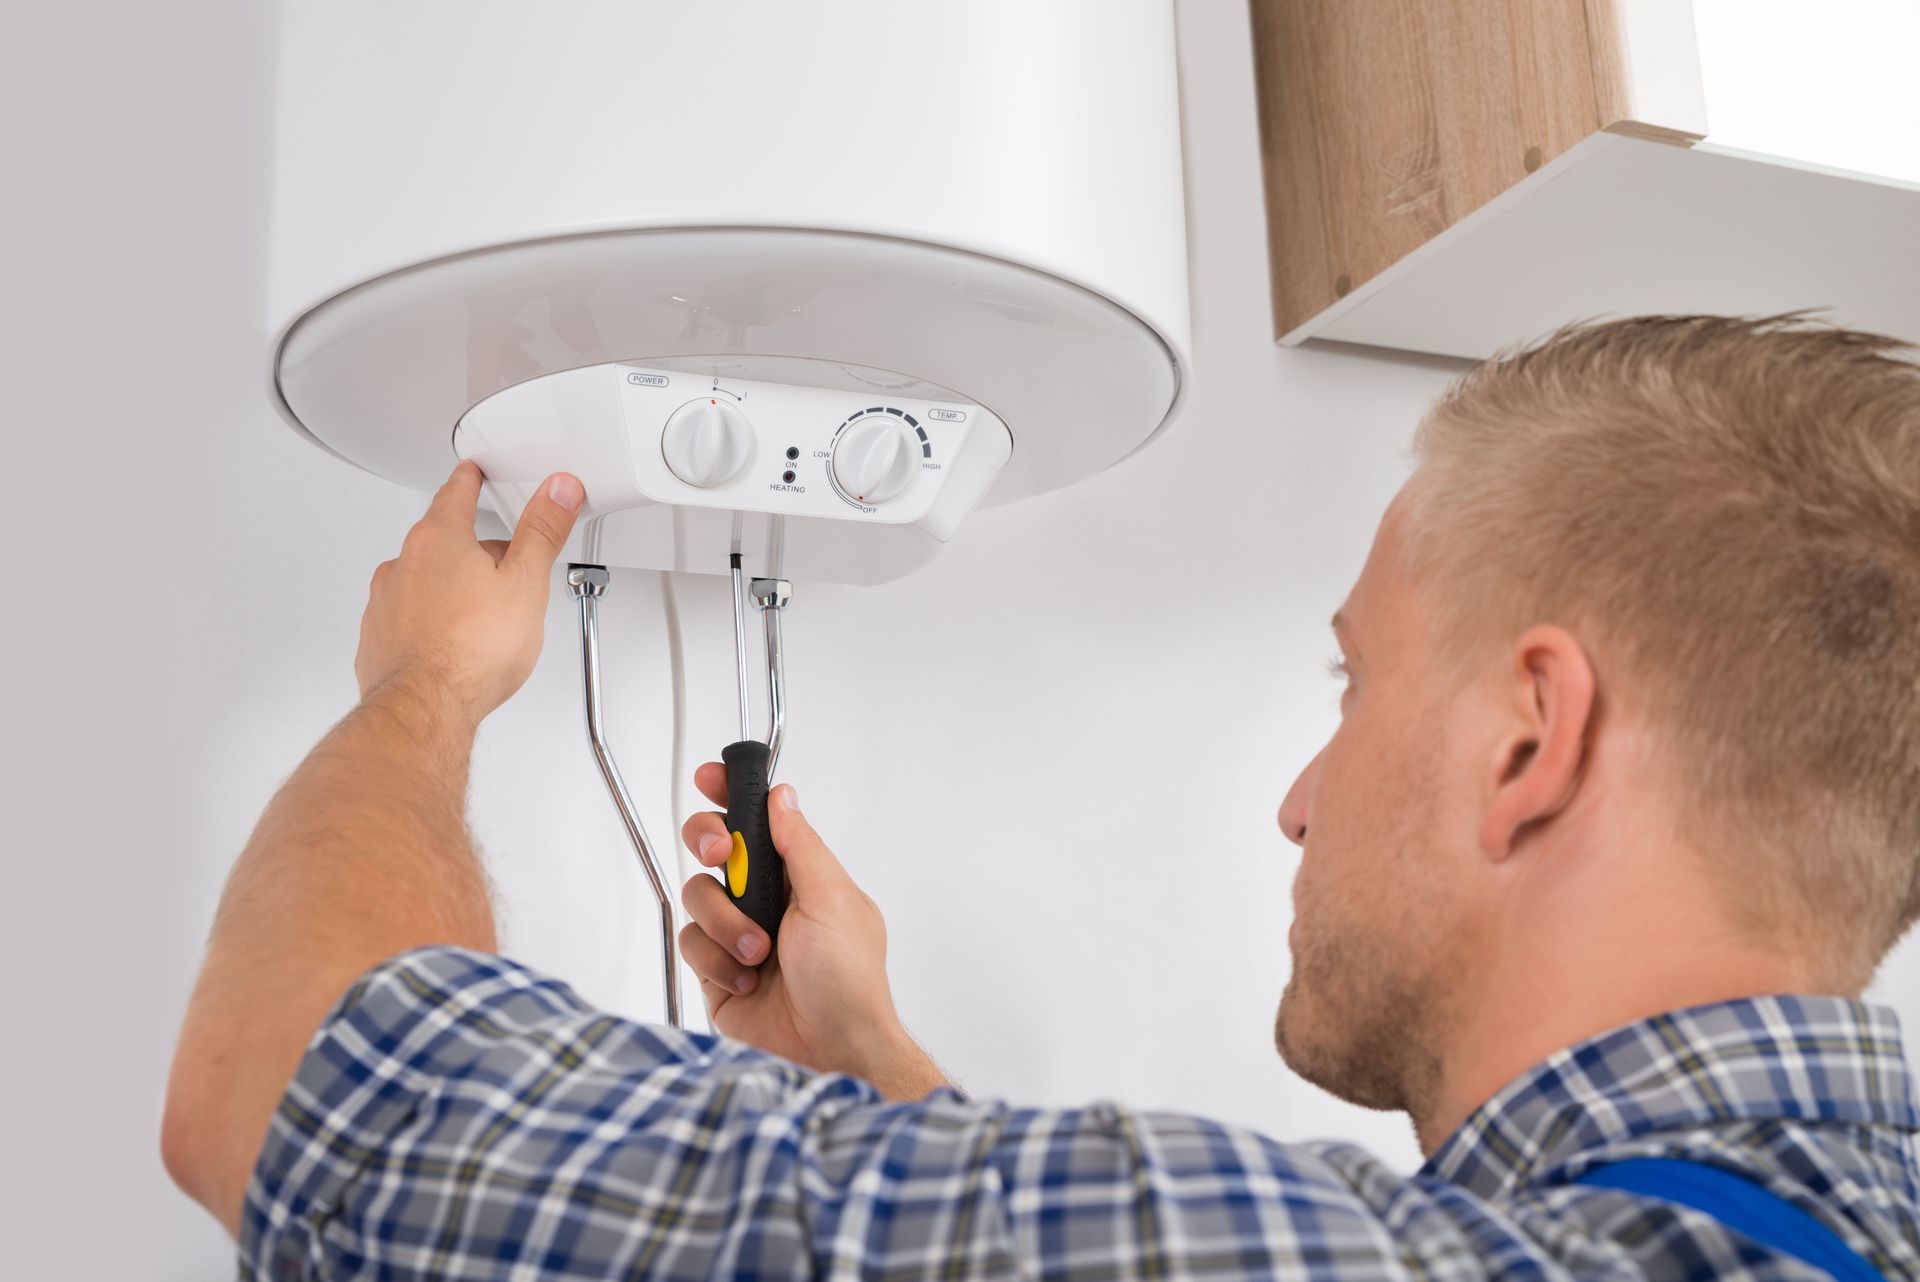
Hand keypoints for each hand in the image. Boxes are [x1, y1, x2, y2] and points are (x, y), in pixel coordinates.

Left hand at [355, 461, 583, 726]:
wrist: (424, 708)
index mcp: (439, 540)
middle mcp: (403, 564)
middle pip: (441, 540)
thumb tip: (557, 491)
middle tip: (502, 566)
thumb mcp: (526, 584)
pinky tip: (452, 644)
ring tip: (482, 616)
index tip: (472, 473)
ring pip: (422, 581)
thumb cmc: (469, 652)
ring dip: (450, 588)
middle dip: (471, 549)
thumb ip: (542, 532)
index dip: (470, 480)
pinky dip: (428, 622)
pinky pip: (406, 617)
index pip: (455, 493)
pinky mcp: (378, 638)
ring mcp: (385, 602)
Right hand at [678, 770, 948, 1099]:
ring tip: (759, 953)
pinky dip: (715, 958)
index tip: (709, 777)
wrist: (830, 1049)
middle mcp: (766, 899)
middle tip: (719, 856)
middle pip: (712, 847)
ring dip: (726, 923)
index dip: (731, 796)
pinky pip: (690, 941)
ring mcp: (737, 933)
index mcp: (799, 875)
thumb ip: (800, 845)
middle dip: (708, 844)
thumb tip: (782, 796)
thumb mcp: (832, 899)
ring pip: (697, 895)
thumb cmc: (848, 980)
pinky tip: (745, 978)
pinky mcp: (715, 969)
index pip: (758, 822)